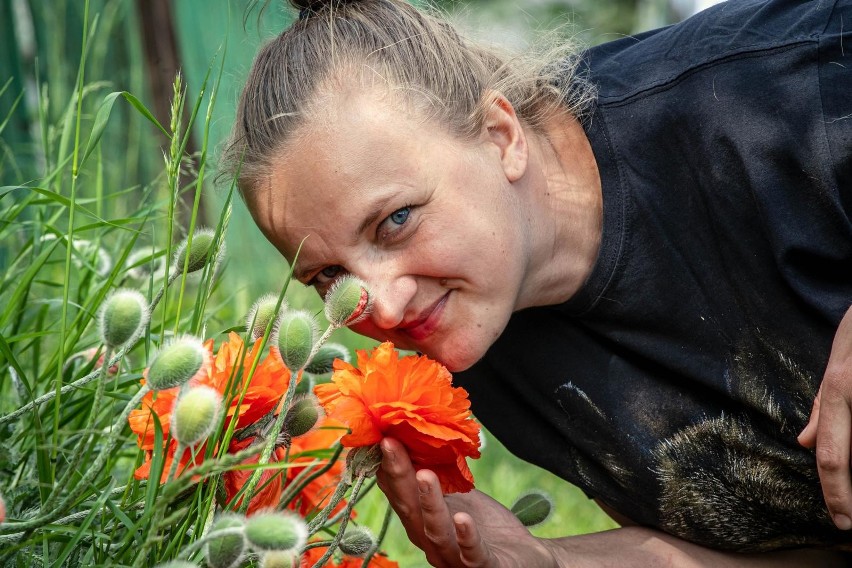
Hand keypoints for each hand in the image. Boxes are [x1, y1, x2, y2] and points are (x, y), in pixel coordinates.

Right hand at [375, 438, 556, 567]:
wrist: (520, 557)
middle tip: (390, 443)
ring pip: (436, 532)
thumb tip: (415, 434)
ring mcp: (454, 557)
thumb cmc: (483, 524)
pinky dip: (466, 536)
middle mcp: (430, 541)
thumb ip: (435, 474)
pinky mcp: (484, 565)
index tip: (380, 435)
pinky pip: (472, 554)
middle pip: (410, 509)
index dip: (387, 466)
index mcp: (421, 523)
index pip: (398, 494)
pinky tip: (462, 518)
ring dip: (428, 503)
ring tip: (423, 474)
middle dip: (399, 476)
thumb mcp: (456, 495)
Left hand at [799, 306, 851, 529]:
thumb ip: (825, 406)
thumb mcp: (839, 364)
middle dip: (851, 492)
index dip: (836, 494)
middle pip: (845, 457)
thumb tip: (805, 443)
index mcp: (839, 391)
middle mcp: (850, 394)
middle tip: (851, 516)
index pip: (831, 454)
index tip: (841, 521)